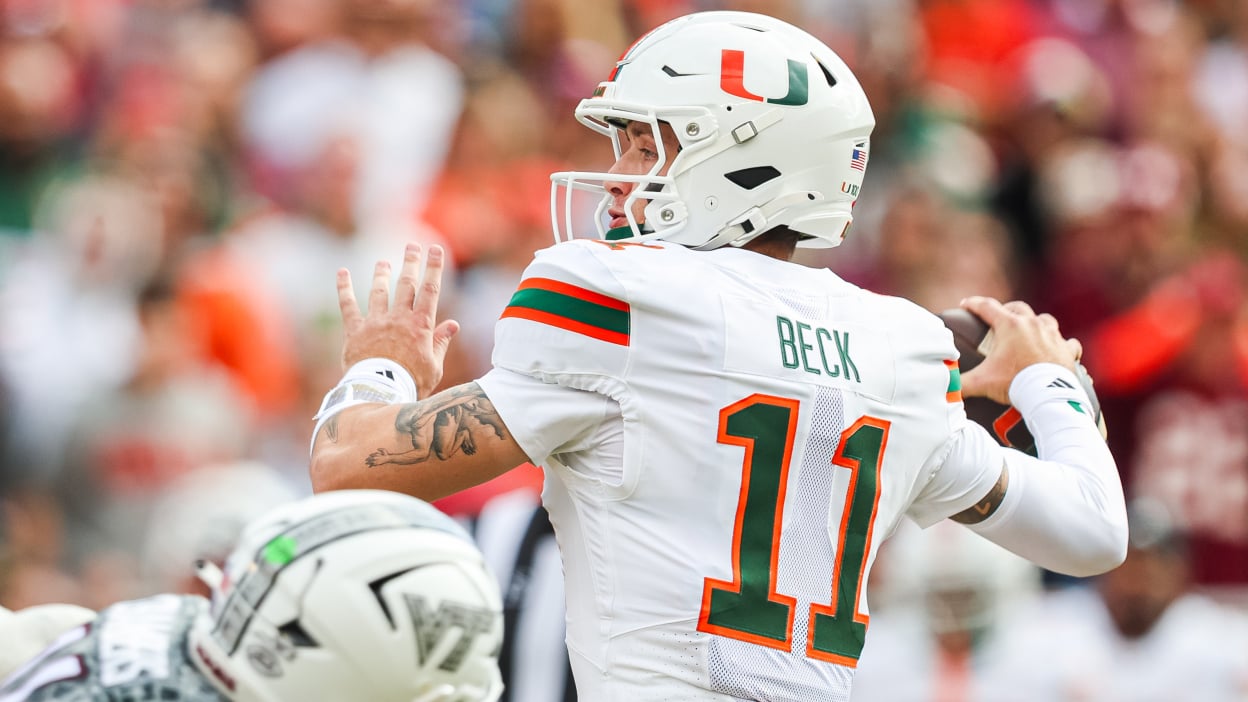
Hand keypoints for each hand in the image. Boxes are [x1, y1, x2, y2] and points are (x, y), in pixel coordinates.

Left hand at [337, 243, 459, 397]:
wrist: (380, 394)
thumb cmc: (411, 384)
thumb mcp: (434, 366)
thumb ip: (441, 343)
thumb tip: (453, 325)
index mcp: (421, 326)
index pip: (430, 290)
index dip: (433, 267)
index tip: (435, 249)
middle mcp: (399, 318)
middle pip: (406, 284)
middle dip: (410, 262)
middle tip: (412, 246)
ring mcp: (376, 322)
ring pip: (379, 291)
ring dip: (381, 274)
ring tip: (383, 262)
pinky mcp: (355, 331)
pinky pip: (348, 305)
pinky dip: (344, 288)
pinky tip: (342, 272)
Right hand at [960, 296, 1081, 404]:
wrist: (1047, 395)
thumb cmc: (1015, 383)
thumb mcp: (982, 382)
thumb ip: (960, 382)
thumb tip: (945, 385)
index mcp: (1010, 326)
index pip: (986, 307)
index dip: (973, 304)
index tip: (966, 304)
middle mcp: (1032, 325)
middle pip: (1017, 308)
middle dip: (1006, 311)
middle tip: (998, 320)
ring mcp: (1052, 335)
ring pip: (1043, 320)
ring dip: (1035, 324)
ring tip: (1029, 332)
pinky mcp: (1066, 349)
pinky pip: (1067, 342)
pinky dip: (1061, 345)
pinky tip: (1057, 350)